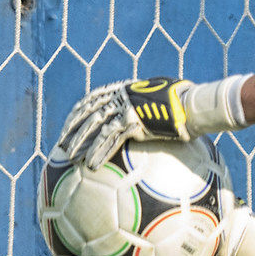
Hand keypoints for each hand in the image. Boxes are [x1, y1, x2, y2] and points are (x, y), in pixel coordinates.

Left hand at [51, 75, 246, 165]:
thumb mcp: (164, 100)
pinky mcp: (131, 122)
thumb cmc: (186, 103)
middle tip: (61, 143)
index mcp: (124, 90)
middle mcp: (120, 97)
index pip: (94, 98)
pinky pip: (109, 140)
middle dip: (72, 129)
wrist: (193, 104)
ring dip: (79, 143)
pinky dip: (99, 153)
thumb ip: (151, 108)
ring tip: (69, 157)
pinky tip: (91, 166)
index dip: (80, 111)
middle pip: (88, 113)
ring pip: (94, 126)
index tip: (70, 123)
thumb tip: (156, 120)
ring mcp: (124, 108)